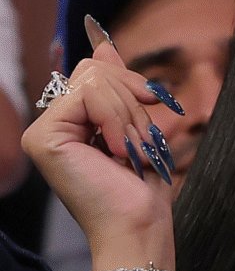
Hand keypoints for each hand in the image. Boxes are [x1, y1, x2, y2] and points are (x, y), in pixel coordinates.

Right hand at [22, 40, 177, 270]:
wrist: (139, 223)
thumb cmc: (142, 186)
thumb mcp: (137, 125)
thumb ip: (118, 87)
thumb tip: (104, 47)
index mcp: (73, 121)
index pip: (96, 71)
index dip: (131, 80)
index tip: (155, 98)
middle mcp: (53, 124)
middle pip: (94, 70)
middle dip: (132, 99)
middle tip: (141, 140)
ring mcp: (44, 131)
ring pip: (94, 80)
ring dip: (129, 114)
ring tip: (132, 150)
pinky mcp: (44, 138)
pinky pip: (89, 95)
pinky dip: (116, 119)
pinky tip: (118, 150)